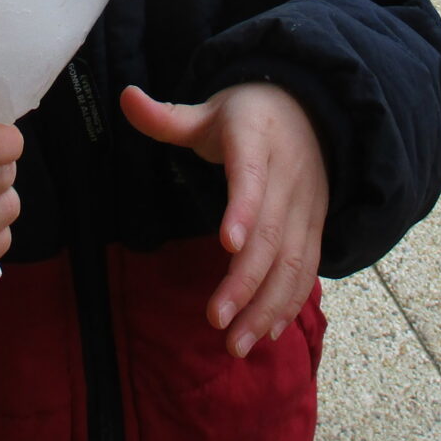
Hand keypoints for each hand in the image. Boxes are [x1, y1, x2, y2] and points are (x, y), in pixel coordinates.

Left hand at [120, 83, 326, 357]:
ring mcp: (306, 204)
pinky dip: (289, 301)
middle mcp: (287, 176)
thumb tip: (125, 97)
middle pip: (271, 233)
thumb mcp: (208, 111)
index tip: (228, 244)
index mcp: (256, 141)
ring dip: (268, 304)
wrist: (311, 108)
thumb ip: (167, 116)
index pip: (250, 175)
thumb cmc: (247, 115)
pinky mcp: (315, 226)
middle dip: (246, 281)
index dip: (243, 208)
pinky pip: (307, 268)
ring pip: (292, 260)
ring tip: (238, 343)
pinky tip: (266, 331)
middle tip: (217, 321)